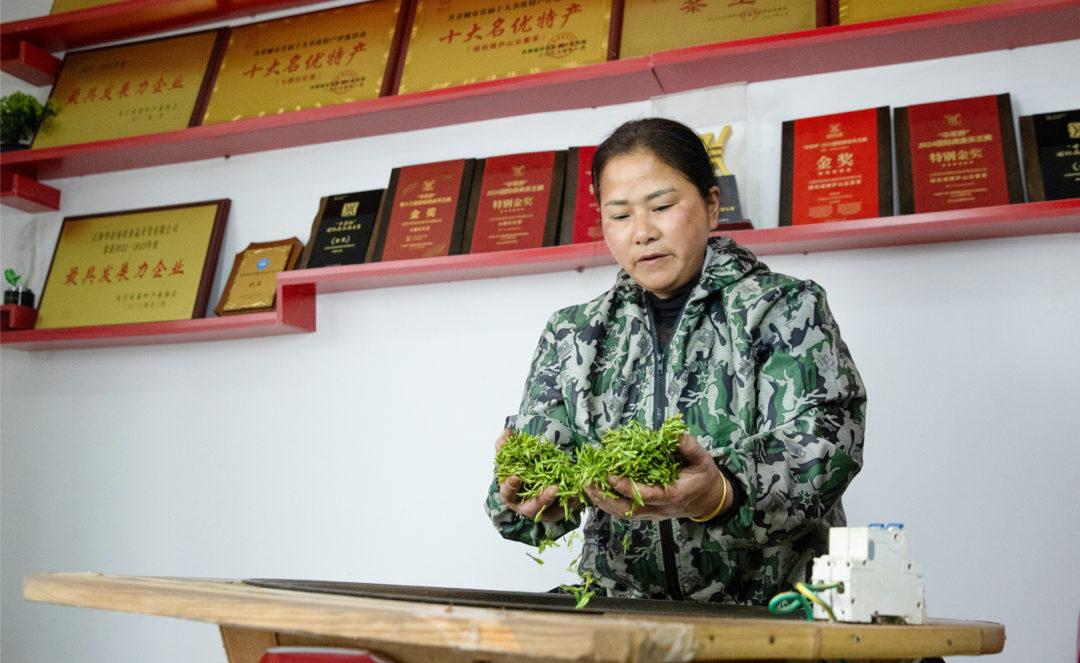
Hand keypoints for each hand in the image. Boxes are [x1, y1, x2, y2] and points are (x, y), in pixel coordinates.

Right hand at [496, 429, 580, 522]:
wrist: (538, 482)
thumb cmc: (522, 472)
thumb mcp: (514, 459)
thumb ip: (508, 447)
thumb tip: (507, 432)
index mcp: (511, 494)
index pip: (507, 492)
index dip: (510, 486)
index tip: (516, 478)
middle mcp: (525, 505)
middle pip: (531, 507)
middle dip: (541, 498)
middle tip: (553, 489)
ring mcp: (542, 510)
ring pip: (550, 509)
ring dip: (559, 500)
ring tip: (565, 489)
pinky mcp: (556, 512)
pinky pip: (564, 508)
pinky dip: (570, 501)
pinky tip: (576, 494)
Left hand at [583, 433, 731, 520]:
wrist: (709, 500)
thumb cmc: (704, 478)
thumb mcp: (703, 460)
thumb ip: (690, 447)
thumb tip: (675, 434)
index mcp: (671, 495)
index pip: (644, 495)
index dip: (625, 486)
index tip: (609, 475)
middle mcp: (659, 509)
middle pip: (626, 510)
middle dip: (604, 498)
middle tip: (586, 483)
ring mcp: (651, 514)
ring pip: (622, 514)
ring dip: (602, 502)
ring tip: (586, 487)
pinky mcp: (647, 513)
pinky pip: (624, 512)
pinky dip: (608, 504)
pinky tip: (597, 493)